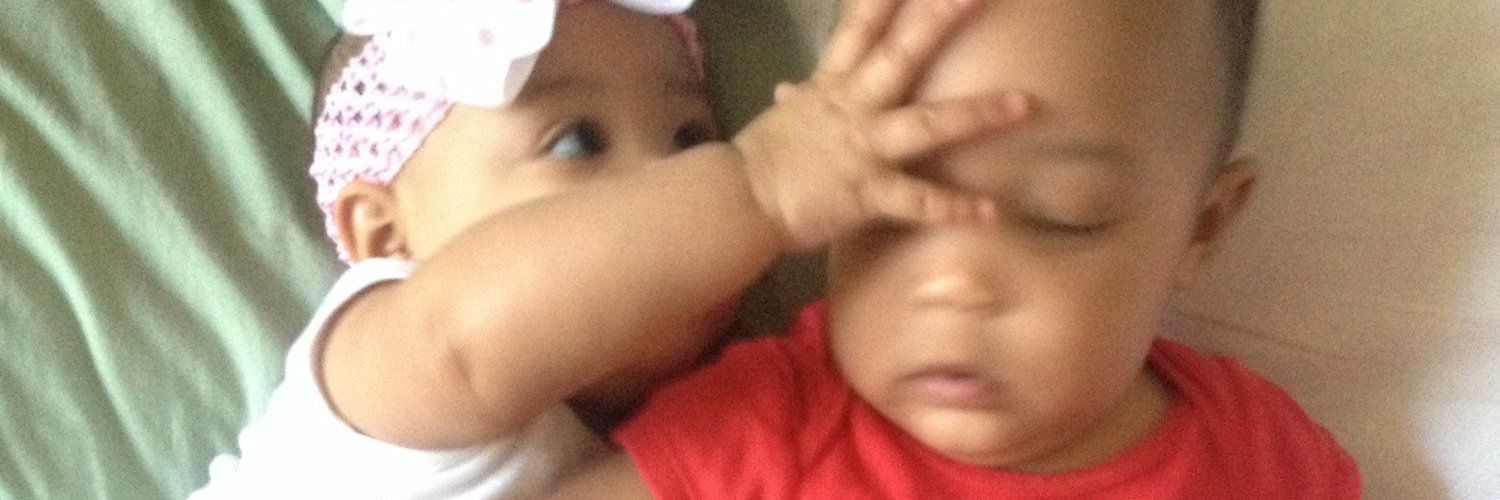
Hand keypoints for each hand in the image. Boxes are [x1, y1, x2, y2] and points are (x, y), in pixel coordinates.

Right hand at [732, 0, 1029, 250]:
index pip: (862, 23)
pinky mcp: (867, 192)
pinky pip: (916, 201)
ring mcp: (864, 147)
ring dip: (976, 114)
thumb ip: (800, 100)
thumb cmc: (763, 161)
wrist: (740, 202)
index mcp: (833, 83)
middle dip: (941, 19)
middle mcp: (854, 105)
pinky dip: (952, 206)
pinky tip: (991, 209)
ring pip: (926, 124)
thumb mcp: (784, 120)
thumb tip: (791, 88)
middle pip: (902, 52)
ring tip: (1022, 104)